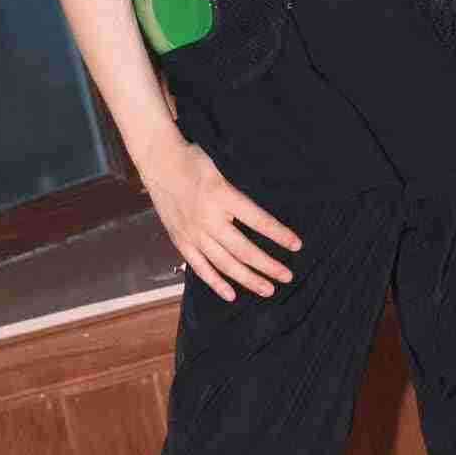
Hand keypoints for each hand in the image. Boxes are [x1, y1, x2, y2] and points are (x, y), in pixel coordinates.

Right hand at [141, 138, 303, 302]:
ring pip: (224, 264)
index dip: (279, 234)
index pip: (258, 220)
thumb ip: (239, 192)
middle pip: (244, 249)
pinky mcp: (180, 241)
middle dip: (268, 265)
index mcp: (221, 195)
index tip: (296, 244)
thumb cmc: (193, 159)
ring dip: (248, 279)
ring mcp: (193, 233)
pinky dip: (216, 282)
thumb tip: (265, 213)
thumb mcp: (222, 167)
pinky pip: (200, 267)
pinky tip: (231, 294)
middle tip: (288, 276)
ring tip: (268, 289)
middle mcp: (208, 219)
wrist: (159, 161)